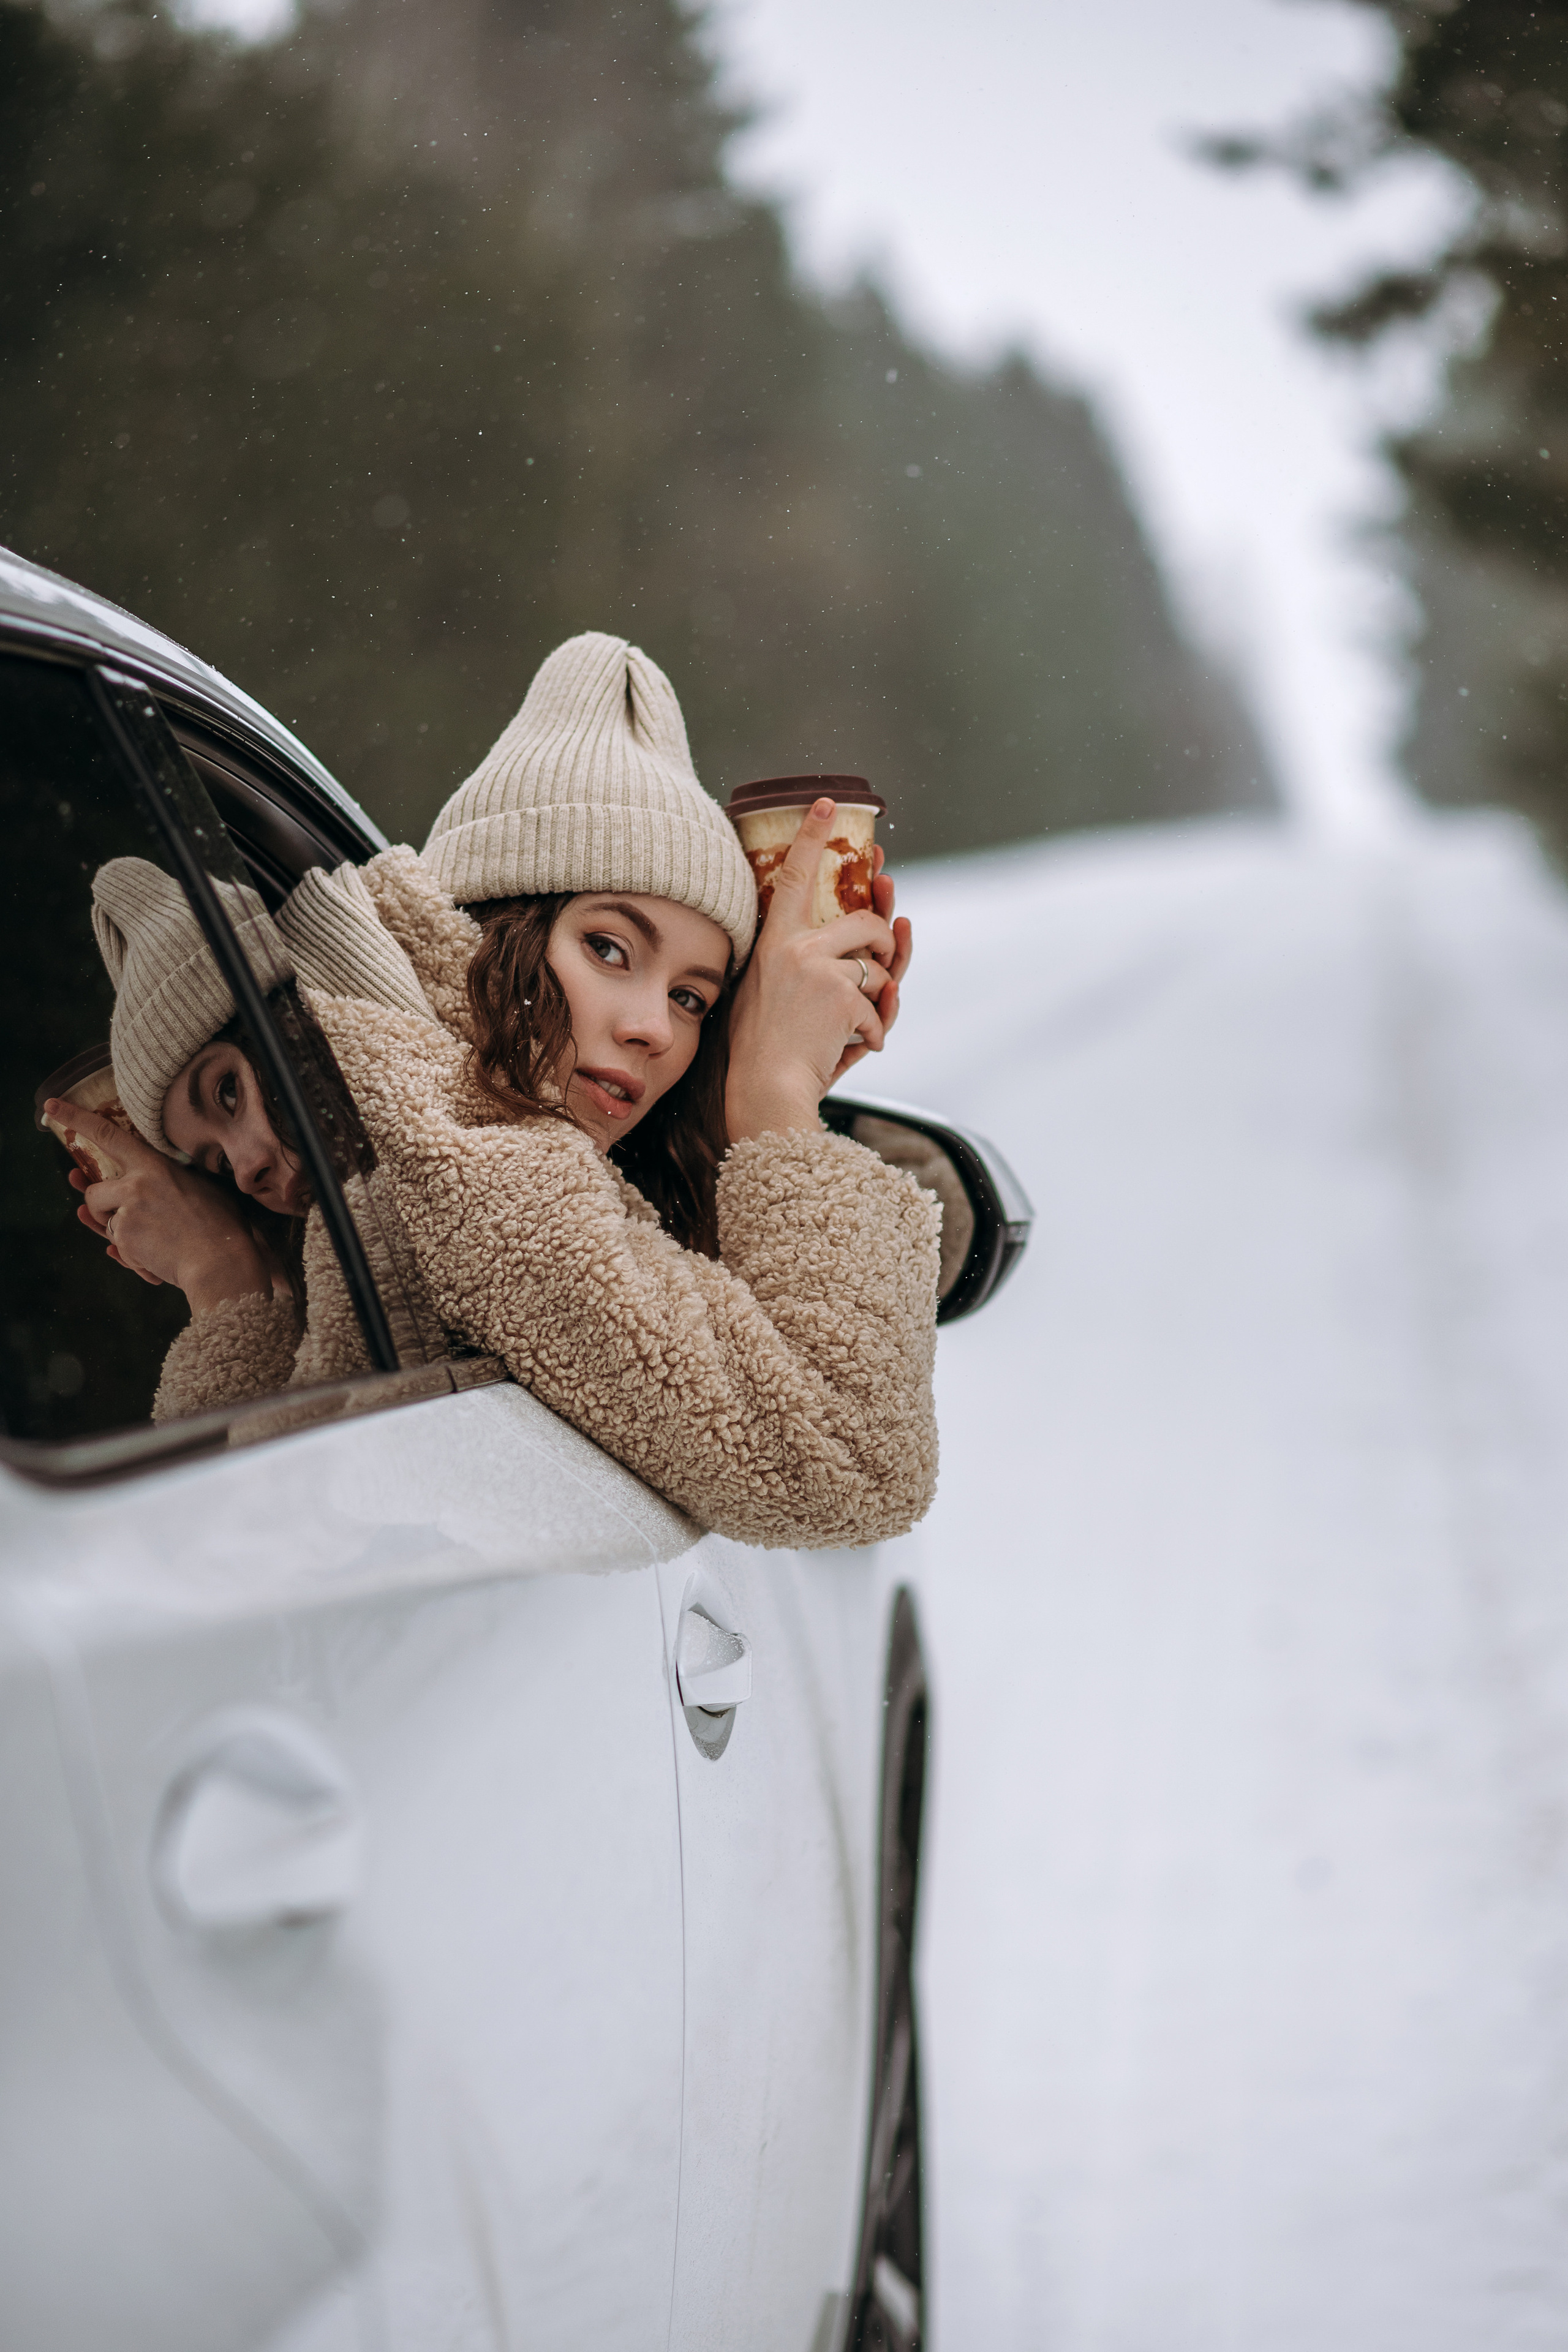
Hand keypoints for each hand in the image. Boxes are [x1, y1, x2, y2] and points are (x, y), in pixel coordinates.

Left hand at [47, 1096, 272, 1313]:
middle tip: (125, 1216)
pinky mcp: (125, 1243)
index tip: (52, 1106)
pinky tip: (157, 1259)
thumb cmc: (221, 1225)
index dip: (76, 1118)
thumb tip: (146, 1180)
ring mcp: (127, 1215)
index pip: (107, 1134)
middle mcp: (135, 1186)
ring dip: (121, 1233)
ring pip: (103, 1222)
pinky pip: (117, 1248)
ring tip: (155, 1239)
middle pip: (93, 1191)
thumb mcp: (199, 1186)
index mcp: (154, 1166)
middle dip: (101, 1207)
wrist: (224, 1263)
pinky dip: (133, 1256)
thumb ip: (167, 1179)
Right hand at [725, 800, 914, 1142]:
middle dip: (885, 946)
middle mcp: (795, 948)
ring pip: (879, 970)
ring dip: (873, 1005)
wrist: (764, 1092)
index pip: (793, 877)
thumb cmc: (771, 1051)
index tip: (829, 802)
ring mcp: (819, 969)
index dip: (814, 838)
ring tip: (838, 1029)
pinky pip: (880, 1009)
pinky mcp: (841, 995)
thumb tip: (897, 932)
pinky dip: (871, 1036)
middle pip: (867, 922)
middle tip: (874, 972)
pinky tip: (844, 1048)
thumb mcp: (786, 997)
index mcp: (774, 943)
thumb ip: (834, 966)